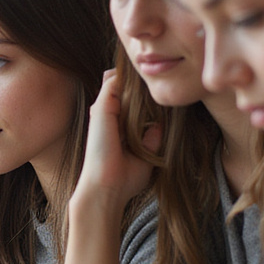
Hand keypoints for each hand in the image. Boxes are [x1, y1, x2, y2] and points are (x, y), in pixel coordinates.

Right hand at [73, 72, 161, 209]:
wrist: (108, 187)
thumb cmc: (125, 179)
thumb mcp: (146, 156)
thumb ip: (152, 140)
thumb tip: (161, 124)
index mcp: (116, 127)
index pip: (128, 102)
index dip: (143, 95)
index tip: (162, 94)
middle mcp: (107, 117)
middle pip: (123, 88)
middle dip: (140, 83)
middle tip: (160, 82)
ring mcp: (102, 110)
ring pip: (117, 80)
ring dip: (134, 78)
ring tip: (154, 78)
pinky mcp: (101, 107)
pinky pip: (113, 80)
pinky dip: (127, 77)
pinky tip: (145, 80)